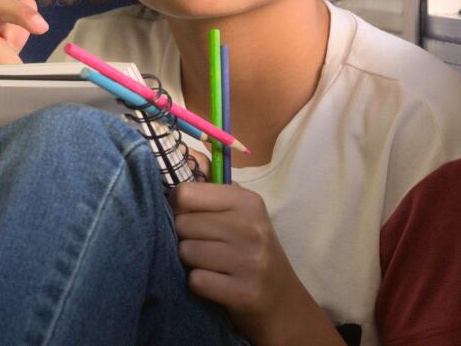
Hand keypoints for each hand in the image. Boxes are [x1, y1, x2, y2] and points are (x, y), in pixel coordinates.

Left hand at [169, 183, 341, 344]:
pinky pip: (196, 281)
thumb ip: (208, 191)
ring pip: (186, 252)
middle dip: (185, 238)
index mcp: (247, 202)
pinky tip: (216, 284)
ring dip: (191, 263)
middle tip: (206, 248)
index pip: (185, 193)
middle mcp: (251, 227)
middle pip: (181, 224)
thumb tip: (180, 157)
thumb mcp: (239, 214)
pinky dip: (199, 285)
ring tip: (212, 266)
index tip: (190, 218)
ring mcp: (250, 261)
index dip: (178, 208)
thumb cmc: (250, 252)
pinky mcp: (244, 292)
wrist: (282, 302)